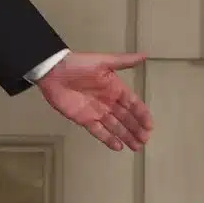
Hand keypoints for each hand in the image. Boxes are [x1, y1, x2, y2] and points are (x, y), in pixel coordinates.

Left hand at [38, 52, 153, 151]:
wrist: (53, 72)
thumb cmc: (78, 64)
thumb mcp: (103, 61)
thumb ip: (124, 61)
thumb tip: (144, 56)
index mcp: (115, 88)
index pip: (133, 104)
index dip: (142, 114)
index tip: (150, 126)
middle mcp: (108, 102)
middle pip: (126, 118)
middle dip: (136, 129)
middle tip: (145, 140)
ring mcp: (96, 112)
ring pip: (115, 126)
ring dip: (126, 136)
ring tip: (136, 147)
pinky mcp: (84, 119)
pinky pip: (98, 131)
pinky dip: (108, 139)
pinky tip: (118, 147)